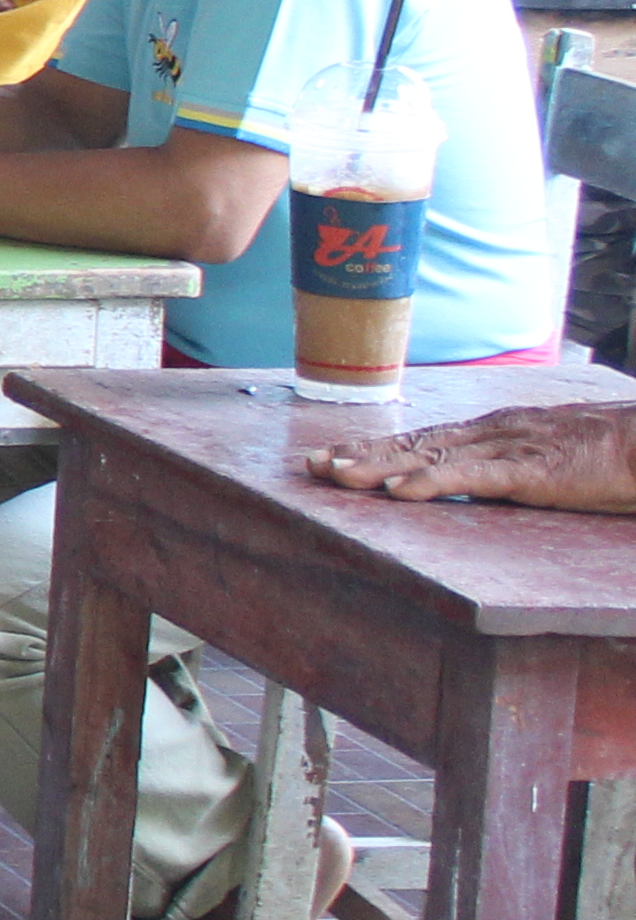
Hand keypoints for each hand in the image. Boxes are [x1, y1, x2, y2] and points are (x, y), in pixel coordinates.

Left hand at [309, 404, 635, 511]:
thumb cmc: (606, 453)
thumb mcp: (545, 453)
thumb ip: (508, 461)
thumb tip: (475, 474)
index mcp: (494, 429)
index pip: (422, 436)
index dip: (375, 446)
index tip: (333, 454)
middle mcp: (492, 431)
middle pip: (414, 442)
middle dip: (361, 453)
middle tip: (313, 465)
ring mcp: (509, 448)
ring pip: (431, 455)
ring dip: (381, 466)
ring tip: (340, 476)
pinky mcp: (530, 470)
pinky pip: (473, 476)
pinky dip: (433, 481)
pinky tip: (401, 490)